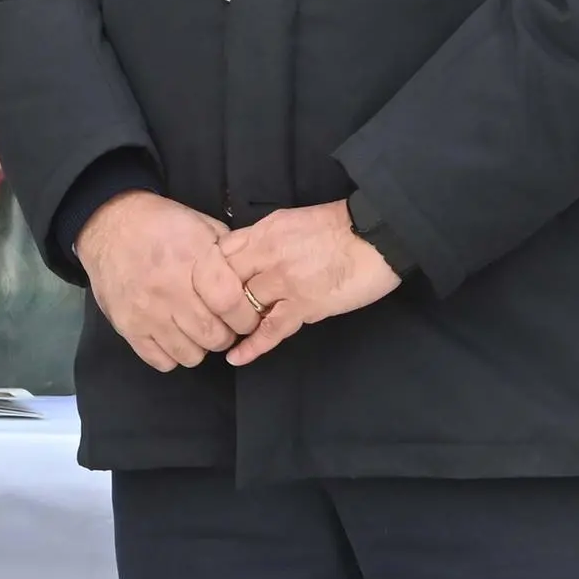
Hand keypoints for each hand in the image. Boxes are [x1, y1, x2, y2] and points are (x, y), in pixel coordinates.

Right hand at [76, 192, 260, 370]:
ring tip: (194, 329)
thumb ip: (229, 254)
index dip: (246, 317)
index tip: (244, 315)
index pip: (232, 304)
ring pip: (190, 355)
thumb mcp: (201, 226)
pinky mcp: (127, 326)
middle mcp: (170, 289)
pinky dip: (172, 354)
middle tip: (220, 323)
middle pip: (214, 336)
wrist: (108, 224)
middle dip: (225, 334)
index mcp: (193, 260)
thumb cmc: (160, 224)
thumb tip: (253, 282)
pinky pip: (161, 361)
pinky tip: (172, 335)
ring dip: (199, 346)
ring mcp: (146, 311)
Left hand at [217, 202, 399, 366]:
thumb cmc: (338, 226)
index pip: (218, 253)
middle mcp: (266, 255)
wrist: (376, 236)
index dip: (207, 272)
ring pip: (242, 306)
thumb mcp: (291, 221)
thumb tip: (246, 255)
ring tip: (222, 334)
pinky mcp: (304, 306)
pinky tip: (235, 357)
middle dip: (213, 299)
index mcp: (263, 232)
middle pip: (223, 281)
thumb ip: (264, 238)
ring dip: (233, 321)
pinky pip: (271, 330)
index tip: (201, 287)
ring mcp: (284, 282)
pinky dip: (252, 346)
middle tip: (207, 314)